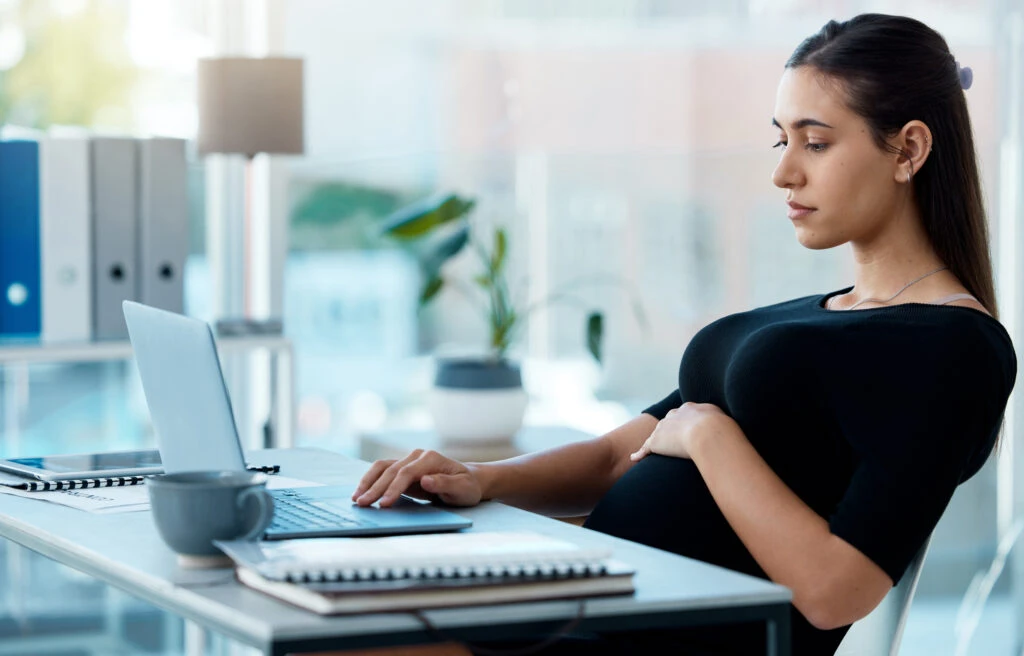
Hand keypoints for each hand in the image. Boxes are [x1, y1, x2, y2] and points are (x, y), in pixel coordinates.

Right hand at [351, 449, 482, 507]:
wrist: (468, 481)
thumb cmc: (466, 487)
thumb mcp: (462, 489)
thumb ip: (444, 484)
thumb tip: (425, 480)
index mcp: (431, 458)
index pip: (407, 472)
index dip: (394, 488)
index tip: (384, 504)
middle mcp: (417, 455)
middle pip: (391, 470)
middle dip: (375, 488)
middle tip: (362, 504)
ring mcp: (408, 460)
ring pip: (382, 467)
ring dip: (368, 482)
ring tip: (357, 499)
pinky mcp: (402, 468)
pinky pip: (383, 471)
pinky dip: (371, 480)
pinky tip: (362, 492)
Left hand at [630, 402, 734, 462]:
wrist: (708, 433)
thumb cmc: (722, 431)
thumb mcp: (727, 422)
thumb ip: (725, 426)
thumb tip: (733, 434)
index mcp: (692, 409)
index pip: (685, 414)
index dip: (686, 423)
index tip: (689, 429)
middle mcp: (675, 415)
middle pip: (669, 422)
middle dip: (670, 430)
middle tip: (673, 440)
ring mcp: (664, 428)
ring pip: (657, 435)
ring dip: (657, 442)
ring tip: (656, 451)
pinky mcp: (656, 441)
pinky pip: (646, 448)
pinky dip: (640, 453)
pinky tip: (635, 458)